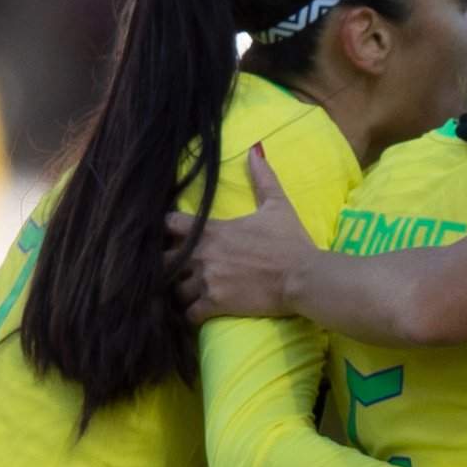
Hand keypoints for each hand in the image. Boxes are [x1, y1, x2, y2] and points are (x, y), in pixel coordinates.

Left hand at [163, 147, 316, 321]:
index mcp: (212, 231)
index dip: (166, 229)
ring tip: (188, 293)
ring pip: (174, 289)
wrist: (303, 277)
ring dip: (180, 291)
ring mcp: (208, 281)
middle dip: (167, 264)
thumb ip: (263, 178)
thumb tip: (255, 151)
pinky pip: (189, 314)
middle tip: (176, 268)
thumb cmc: (290, 241)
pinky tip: (198, 312)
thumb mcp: (277, 205)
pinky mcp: (216, 305)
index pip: (168, 224)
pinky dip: (191, 315)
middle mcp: (203, 255)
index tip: (172, 235)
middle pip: (163, 260)